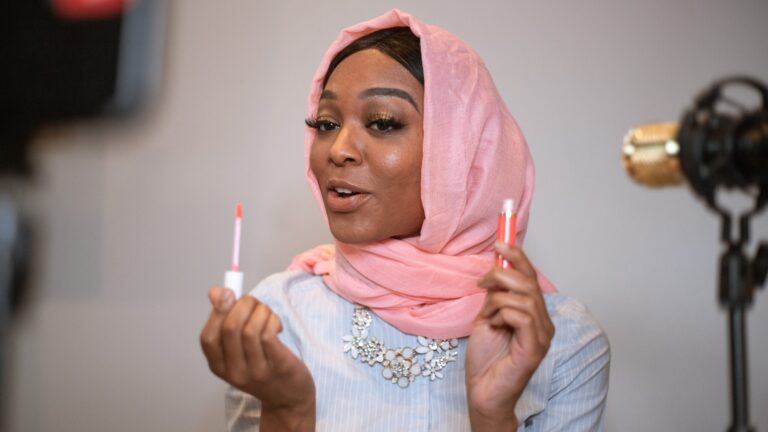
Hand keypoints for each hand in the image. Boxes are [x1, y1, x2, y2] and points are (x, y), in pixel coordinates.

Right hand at [200, 287, 315, 430]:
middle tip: (253, 302)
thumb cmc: (262, 366)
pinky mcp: (278, 367)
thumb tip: (216, 292)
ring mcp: (257, 371)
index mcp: (219, 366)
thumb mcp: (238, 349)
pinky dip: (272, 320)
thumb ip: (226, 320)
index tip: (228, 294)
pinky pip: (269, 334)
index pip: (208, 338)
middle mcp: (235, 371)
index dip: (216, 312)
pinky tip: (276, 324)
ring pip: (251, 329)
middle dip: (243, 304)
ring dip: (261, 311)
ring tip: (267, 313)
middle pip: (231, 328)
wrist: (288, 399)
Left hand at [465, 242, 554, 430]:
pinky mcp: (535, 348)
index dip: (518, 256)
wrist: (482, 391)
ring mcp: (542, 336)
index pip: (530, 276)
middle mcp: (544, 322)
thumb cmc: (486, 359)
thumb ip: (496, 294)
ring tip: (486, 313)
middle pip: (529, 281)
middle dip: (502, 273)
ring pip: (524, 296)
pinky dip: (502, 314)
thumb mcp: (487, 316)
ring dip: (498, 299)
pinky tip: (494, 325)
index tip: (500, 240)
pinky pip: (521, 315)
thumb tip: (496, 267)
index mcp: (534, 313)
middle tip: (482, 281)